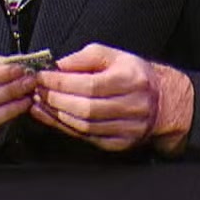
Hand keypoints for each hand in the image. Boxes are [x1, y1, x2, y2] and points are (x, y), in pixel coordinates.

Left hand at [30, 43, 193, 153]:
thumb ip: (83, 58)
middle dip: (55, 100)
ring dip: (57, 116)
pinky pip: (89, 138)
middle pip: (85, 108)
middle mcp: (133, 105)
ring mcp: (128, 128)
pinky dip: (67, 128)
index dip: (61, 82)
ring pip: (85, 126)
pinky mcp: (122, 143)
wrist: (164, 100)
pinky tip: (53, 118)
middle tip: (35, 91)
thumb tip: (56, 67)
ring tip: (40, 104)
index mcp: (131, 80)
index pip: (89, 84)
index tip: (41, 77)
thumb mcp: (113, 56)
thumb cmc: (134, 75)